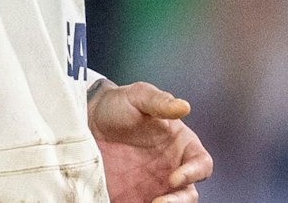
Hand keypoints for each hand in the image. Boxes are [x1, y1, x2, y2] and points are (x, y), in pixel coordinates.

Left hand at [90, 79, 212, 202]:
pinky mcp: (133, 195)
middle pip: (188, 193)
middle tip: (159, 202)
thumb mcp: (137, 96)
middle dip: (179, 201)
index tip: (174, 178)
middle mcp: (172, 168)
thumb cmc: (117, 104)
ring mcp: (153, 185)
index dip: (194, 173)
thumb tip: (183, 106)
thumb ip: (159, 101)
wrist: (86, 118)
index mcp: (182, 146)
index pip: (201, 164)